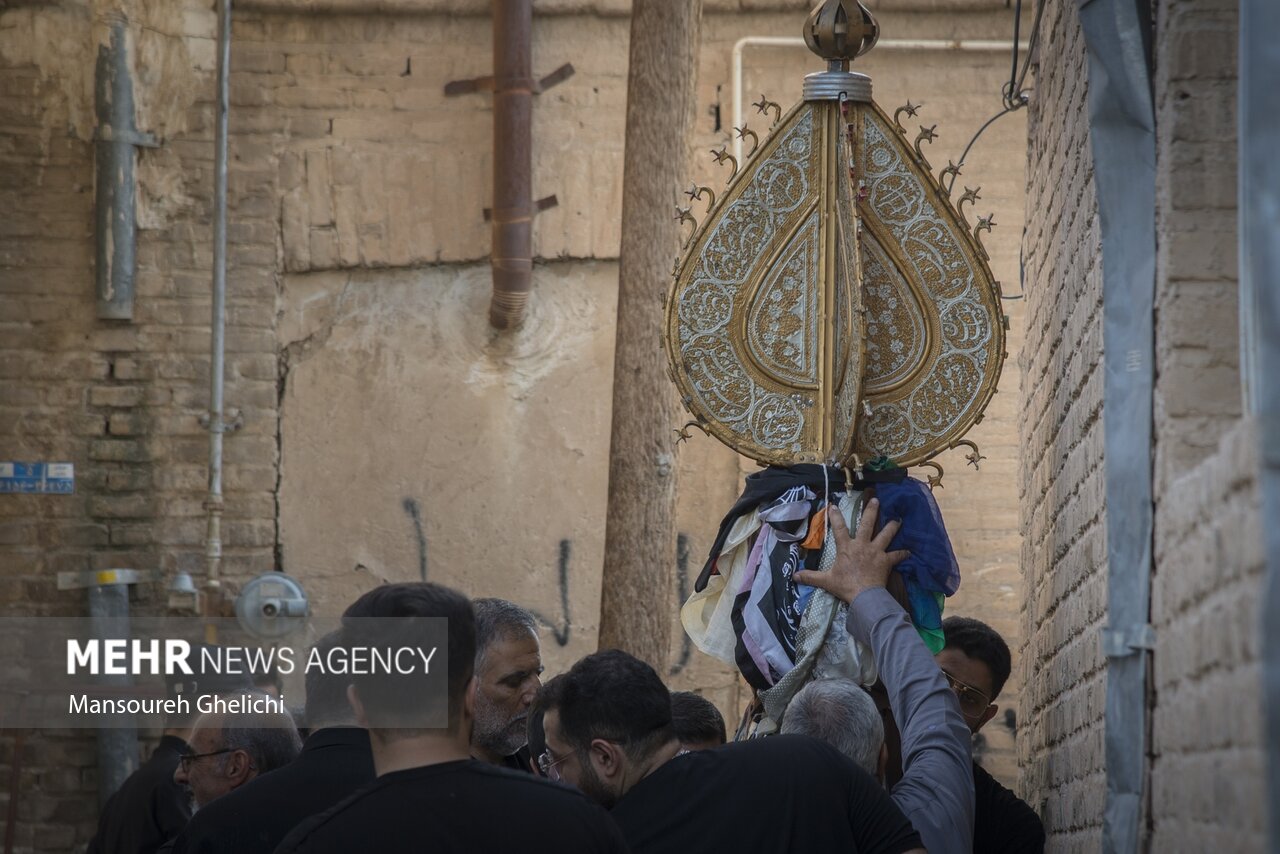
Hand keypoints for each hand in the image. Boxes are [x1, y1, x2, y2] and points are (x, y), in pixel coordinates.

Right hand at [793, 498, 909, 604]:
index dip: (835, 516)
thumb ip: (810, 577)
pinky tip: (909, 551)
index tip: (834, 505)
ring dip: (892, 527)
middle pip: (868, 524)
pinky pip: (896, 555)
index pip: (839, 528)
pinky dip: (902, 553)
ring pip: (886, 535)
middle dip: (872, 511)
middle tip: (876, 500)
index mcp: (846, 547)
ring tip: (898, 520)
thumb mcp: (826, 581)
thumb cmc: (845, 586)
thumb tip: (794, 577)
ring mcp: (876, 552)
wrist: (864, 596)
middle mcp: (862, 545)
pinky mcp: (886, 561)